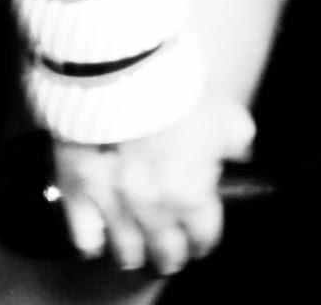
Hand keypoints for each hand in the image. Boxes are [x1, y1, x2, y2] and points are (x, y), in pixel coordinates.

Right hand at [53, 89, 254, 274]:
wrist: (121, 68)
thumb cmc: (174, 85)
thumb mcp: (221, 109)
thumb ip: (235, 138)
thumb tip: (241, 149)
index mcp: (191, 193)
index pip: (204, 235)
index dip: (204, 237)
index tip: (201, 237)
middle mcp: (154, 209)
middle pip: (166, 252)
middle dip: (171, 252)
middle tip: (170, 252)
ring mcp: (114, 205)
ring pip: (126, 250)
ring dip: (134, 250)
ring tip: (136, 250)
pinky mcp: (79, 192)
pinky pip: (86, 236)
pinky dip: (93, 239)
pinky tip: (98, 235)